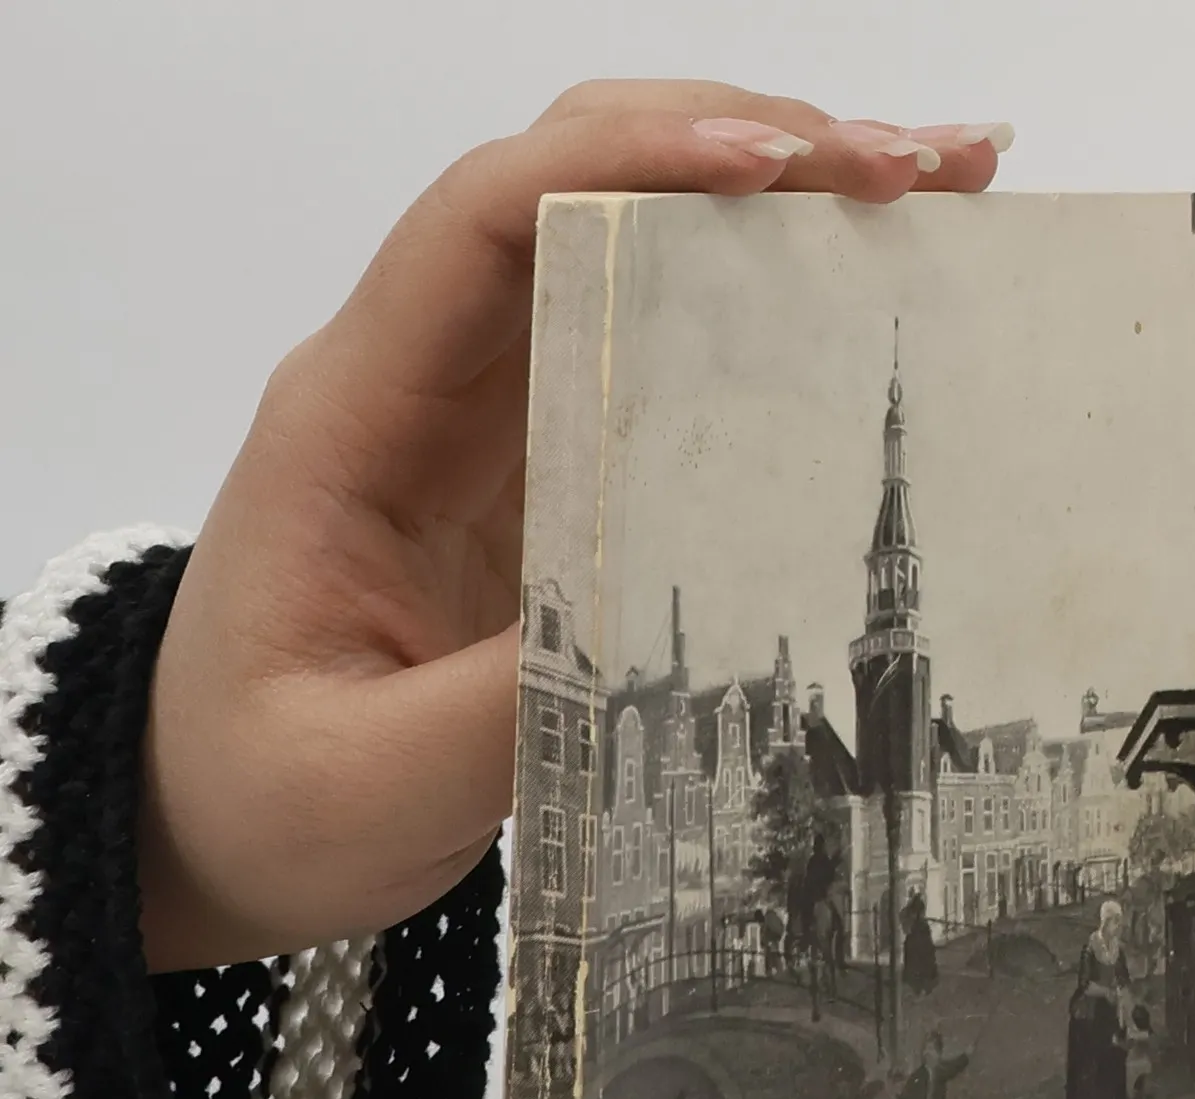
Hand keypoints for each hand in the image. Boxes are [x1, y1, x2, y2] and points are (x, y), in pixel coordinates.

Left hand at [140, 82, 1008, 970]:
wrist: (220, 819)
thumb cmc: (265, 793)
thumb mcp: (374, 775)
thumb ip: (508, 705)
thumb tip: (678, 643)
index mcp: (358, 417)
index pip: (489, 219)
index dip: (633, 166)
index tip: (781, 169)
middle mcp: (428, 382)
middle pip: (578, 183)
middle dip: (748, 148)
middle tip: (916, 170)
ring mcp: (491, 415)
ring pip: (632, 245)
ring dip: (781, 206)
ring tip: (939, 194)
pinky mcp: (547, 469)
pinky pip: (660, 348)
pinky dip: (768, 307)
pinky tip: (869, 297)